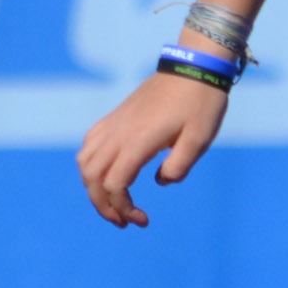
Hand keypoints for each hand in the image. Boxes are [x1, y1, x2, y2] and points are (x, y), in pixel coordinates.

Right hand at [78, 72, 227, 227]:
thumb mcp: (200, 138)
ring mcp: (114, 123)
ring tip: (114, 202)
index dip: (122, 208)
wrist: (195, 66)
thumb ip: (179, 166)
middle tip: (124, 221)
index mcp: (138, 141)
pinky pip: (90, 144)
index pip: (114, 184)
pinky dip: (91, 165)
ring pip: (85, 162)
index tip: (143, 219)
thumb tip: (160, 181)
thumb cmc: (201, 103)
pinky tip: (110, 173)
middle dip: (102, 205)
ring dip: (93, 187)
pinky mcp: (116, 116)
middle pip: (92, 178)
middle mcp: (119, 132)